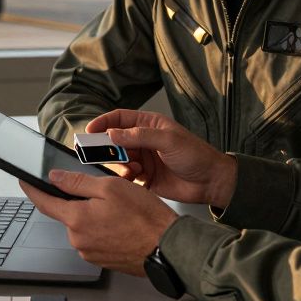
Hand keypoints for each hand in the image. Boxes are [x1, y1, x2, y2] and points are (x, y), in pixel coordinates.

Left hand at [19, 171, 177, 275]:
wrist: (167, 248)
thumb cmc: (145, 217)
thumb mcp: (111, 187)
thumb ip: (78, 182)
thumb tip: (54, 177)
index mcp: (76, 219)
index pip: (45, 202)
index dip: (33, 189)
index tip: (25, 181)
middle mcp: (78, 239)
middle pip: (68, 213)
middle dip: (80, 200)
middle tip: (106, 193)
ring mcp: (90, 252)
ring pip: (83, 225)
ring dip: (94, 215)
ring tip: (121, 210)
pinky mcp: (102, 260)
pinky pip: (95, 238)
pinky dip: (103, 228)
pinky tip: (122, 223)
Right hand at [88, 109, 237, 207]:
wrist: (211, 182)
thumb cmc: (196, 155)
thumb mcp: (169, 140)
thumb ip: (140, 136)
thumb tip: (113, 133)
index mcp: (149, 125)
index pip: (119, 119)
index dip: (103, 123)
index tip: (90, 131)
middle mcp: (143, 141)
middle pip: (114, 140)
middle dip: (105, 147)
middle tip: (96, 154)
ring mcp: (143, 160)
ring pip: (118, 160)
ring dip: (119, 165)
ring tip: (132, 169)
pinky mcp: (144, 179)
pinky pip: (125, 177)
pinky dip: (125, 179)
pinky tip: (134, 179)